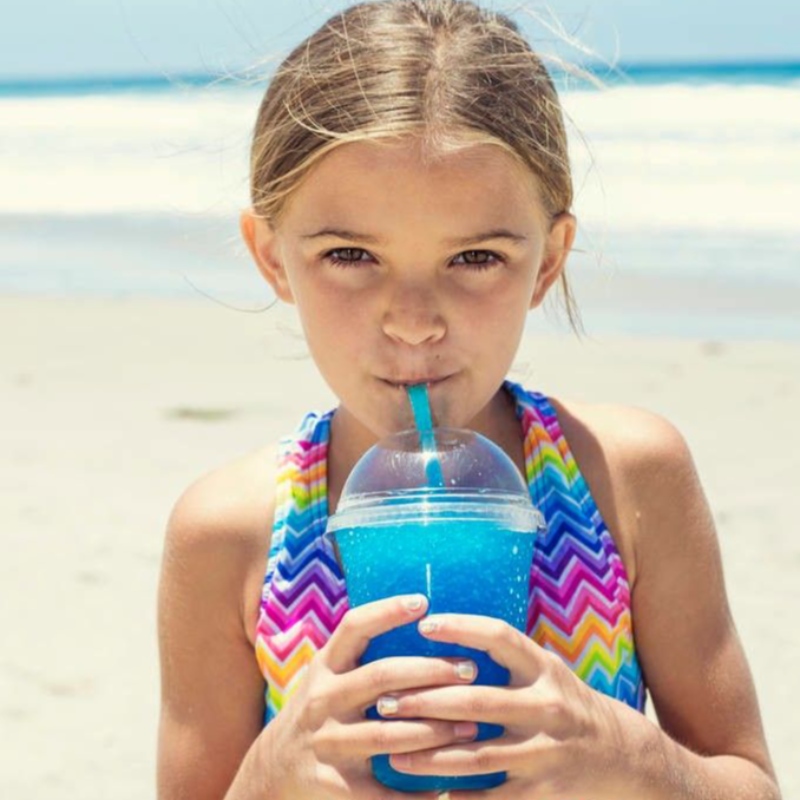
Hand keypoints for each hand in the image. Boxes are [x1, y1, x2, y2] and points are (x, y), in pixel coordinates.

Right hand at [258, 595, 482, 799]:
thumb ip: (362, 651)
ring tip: (470, 728)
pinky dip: (415, 792)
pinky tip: (444, 788)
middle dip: (431, 672)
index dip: (387, 611)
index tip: (424, 601)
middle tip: (472, 670)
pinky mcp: (333, 785)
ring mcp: (327, 742)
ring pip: (388, 735)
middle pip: (381, 677)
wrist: (272, 769)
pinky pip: (382, 793)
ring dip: (434, 731)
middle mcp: (323, 699)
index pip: (354, 627)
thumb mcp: (329, 674)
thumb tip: (421, 614)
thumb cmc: (320, 709)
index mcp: (325, 666)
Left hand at [378, 613, 631, 799]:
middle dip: (424, 702)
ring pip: (475, 756)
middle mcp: (545, 707)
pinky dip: (456, 797)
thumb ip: (505, 656)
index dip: (462, 627)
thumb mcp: (546, 670)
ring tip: (392, 752)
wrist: (621, 757)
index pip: (500, 637)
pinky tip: (424, 794)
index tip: (424, 624)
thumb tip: (444, 628)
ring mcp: (544, 753)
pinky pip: (489, 797)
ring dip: (429, 756)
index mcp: (544, 669)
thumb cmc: (566, 703)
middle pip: (474, 701)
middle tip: (384, 700)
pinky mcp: (540, 792)